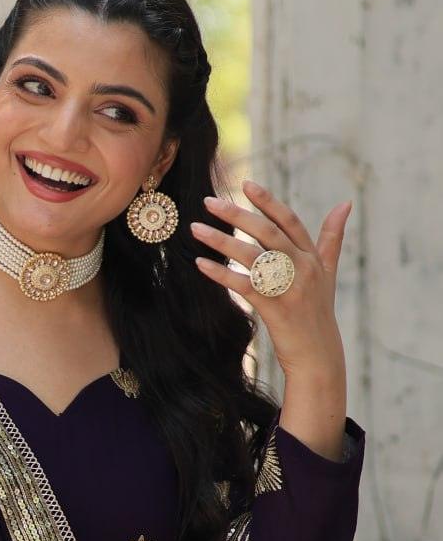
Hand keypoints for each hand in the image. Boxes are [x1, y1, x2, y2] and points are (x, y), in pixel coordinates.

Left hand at [190, 179, 350, 379]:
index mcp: (313, 257)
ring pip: (252, 256)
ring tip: (196, 229)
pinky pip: (244, 285)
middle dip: (237, 215)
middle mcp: (304, 269)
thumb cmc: (318, 313)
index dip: (268, 202)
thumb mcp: (327, 273)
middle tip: (209, 202)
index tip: (246, 184)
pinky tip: (201, 264)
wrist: (318, 356)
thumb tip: (345, 204)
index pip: (290, 221)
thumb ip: (332, 238)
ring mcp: (290, 289)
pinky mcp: (275, 309)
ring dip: (221, 240)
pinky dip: (221, 273)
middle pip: (268, 233)